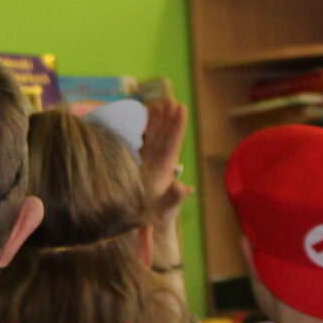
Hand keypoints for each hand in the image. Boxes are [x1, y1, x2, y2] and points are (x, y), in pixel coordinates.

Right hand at [137, 95, 189, 219]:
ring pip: (153, 135)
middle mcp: (159, 161)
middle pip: (164, 134)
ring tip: (157, 102)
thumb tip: (184, 188)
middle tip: (170, 98)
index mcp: (166, 167)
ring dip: (155, 119)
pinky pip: (140, 142)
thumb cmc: (157, 217)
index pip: (173, 142)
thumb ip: (174, 198)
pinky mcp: (137, 162)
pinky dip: (140, 129)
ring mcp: (148, 160)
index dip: (177, 125)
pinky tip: (138, 118)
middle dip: (167, 116)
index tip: (180, 107)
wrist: (146, 224)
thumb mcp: (165, 209)